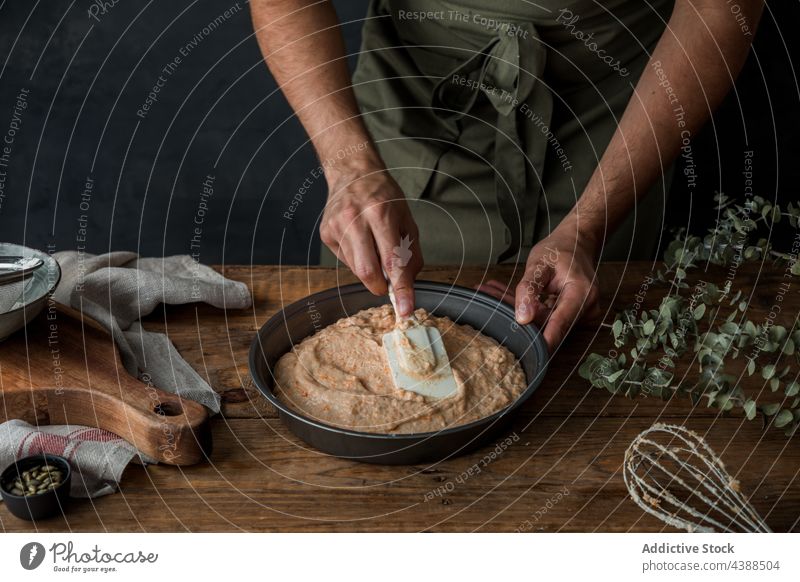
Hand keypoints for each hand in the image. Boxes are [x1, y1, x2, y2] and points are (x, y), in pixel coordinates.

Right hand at [321, 168, 422, 316]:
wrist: (353, 172)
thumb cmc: (384, 195)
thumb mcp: (407, 218)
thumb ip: (410, 253)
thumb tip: (407, 285)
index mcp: (380, 212)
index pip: (392, 261)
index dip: (400, 289)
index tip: (405, 309)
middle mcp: (354, 219)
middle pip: (368, 272)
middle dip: (381, 286)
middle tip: (389, 284)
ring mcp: (336, 227)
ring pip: (356, 270)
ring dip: (371, 269)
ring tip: (374, 246)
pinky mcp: (325, 233)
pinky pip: (346, 260)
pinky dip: (358, 258)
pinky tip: (359, 240)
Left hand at [478, 225, 600, 351]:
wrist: (578, 243)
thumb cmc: (561, 249)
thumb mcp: (540, 263)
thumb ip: (529, 289)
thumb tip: (522, 318)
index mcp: (581, 295)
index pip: (558, 325)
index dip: (540, 342)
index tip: (522, 354)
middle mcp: (585, 309)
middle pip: (546, 323)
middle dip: (516, 315)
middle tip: (485, 295)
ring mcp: (580, 314)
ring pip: (543, 320)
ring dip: (518, 309)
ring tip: (489, 290)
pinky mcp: (571, 316)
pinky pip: (546, 316)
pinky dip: (526, 307)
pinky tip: (502, 295)